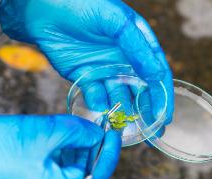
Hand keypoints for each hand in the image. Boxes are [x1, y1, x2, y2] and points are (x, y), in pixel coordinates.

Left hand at [0, 0, 173, 123]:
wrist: (46, 11)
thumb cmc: (83, 6)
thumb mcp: (116, 22)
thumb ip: (137, 48)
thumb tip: (157, 76)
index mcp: (137, 44)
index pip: (156, 73)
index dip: (162, 95)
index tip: (165, 116)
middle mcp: (124, 60)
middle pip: (140, 90)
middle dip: (147, 112)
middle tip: (153, 134)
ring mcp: (105, 70)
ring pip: (119, 97)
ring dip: (124, 114)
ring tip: (129, 132)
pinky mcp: (86, 77)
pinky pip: (96, 97)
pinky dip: (101, 109)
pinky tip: (105, 120)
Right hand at [0, 115, 120, 178]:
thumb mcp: (44, 132)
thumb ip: (78, 132)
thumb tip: (97, 134)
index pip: (96, 177)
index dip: (108, 153)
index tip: (112, 133)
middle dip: (88, 157)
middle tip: (91, 134)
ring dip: (71, 164)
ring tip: (69, 139)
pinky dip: (57, 173)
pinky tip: (54, 152)